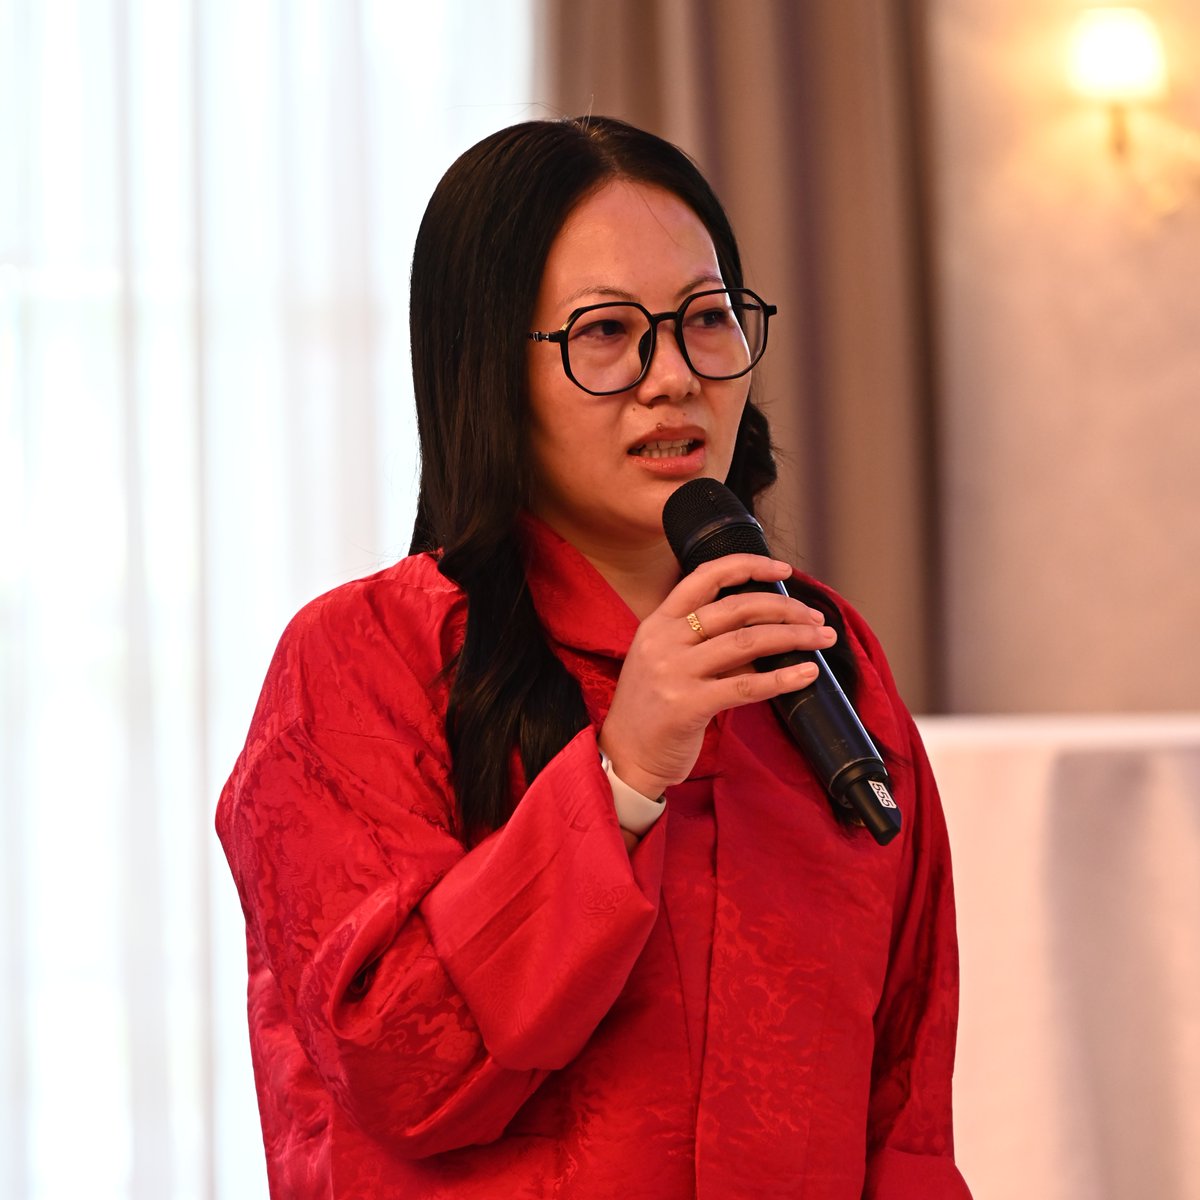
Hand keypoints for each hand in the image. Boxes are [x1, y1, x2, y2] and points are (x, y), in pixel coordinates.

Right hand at [598, 555, 836, 800]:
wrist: (626, 757)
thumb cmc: (653, 709)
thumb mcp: (667, 661)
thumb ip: (705, 642)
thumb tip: (765, 632)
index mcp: (658, 622)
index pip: (705, 577)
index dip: (748, 565)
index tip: (783, 570)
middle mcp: (664, 640)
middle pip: (736, 608)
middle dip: (785, 608)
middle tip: (815, 618)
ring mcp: (674, 672)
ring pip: (746, 642)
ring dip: (793, 637)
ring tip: (822, 639)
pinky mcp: (688, 705)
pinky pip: (746, 686)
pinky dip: (783, 678)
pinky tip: (807, 674)